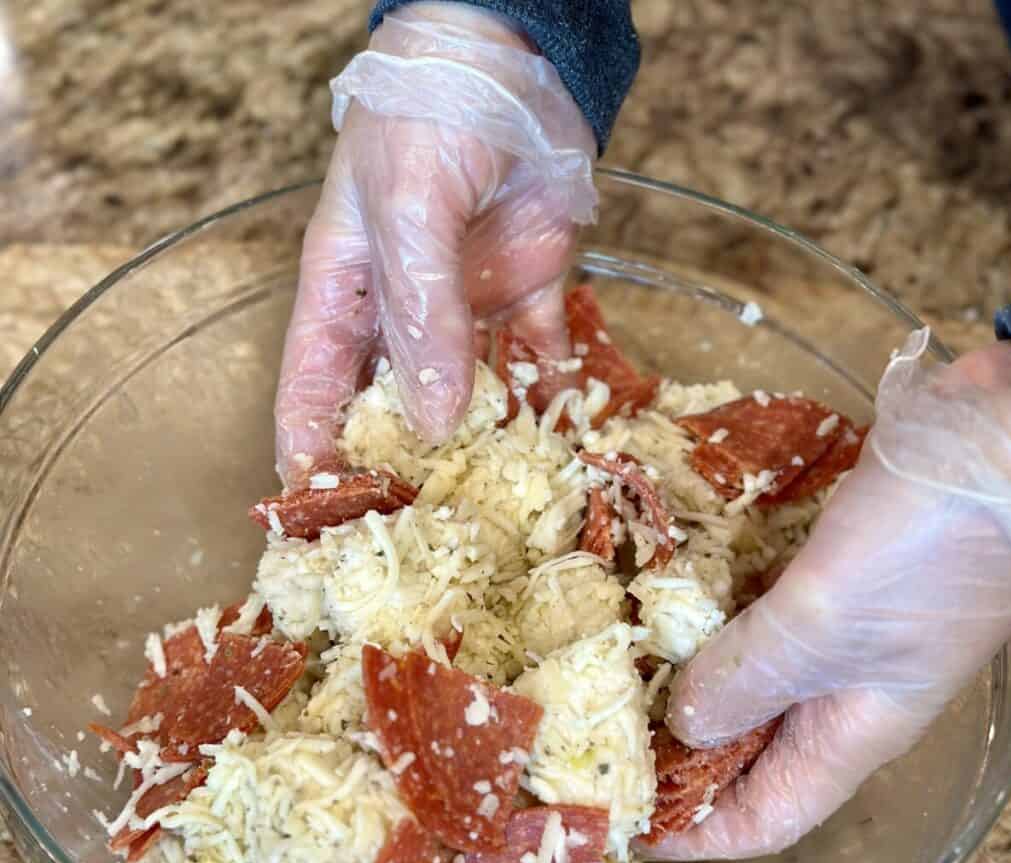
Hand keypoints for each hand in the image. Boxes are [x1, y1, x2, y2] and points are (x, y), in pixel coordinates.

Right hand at [274, 2, 595, 484]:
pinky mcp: (529, 295)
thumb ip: (421, 316)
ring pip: (469, 395)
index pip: (314, 384)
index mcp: (345, 287)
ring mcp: (467, 307)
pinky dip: (551, 399)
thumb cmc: (432, 112)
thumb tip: (433, 418)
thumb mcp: (409, 212)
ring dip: (483, 444)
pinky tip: (563, 444)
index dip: (310, 448)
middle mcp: (402, 309)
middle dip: (401, 463)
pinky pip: (538, 362)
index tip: (314, 511)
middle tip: (416, 527)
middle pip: (390, 403)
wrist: (516, 50)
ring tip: (497, 502)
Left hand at [642, 331, 1010, 859]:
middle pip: (742, 750)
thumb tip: (683, 724)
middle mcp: (836, 692)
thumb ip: (749, 678)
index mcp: (847, 732)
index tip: (622, 826)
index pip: (765, 818)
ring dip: (677, 678)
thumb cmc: (924, 550)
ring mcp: (830, 628)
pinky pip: (747, 612)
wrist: (995, 444)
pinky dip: (701, 614)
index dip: (696, 835)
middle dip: (673, 754)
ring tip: (605, 669)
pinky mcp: (821, 573)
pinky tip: (653, 596)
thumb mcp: (824, 627)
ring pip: (741, 678)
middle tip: (593, 735)